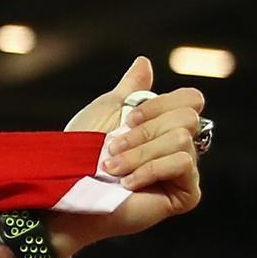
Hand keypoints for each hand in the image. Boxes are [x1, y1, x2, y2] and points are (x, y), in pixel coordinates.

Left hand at [53, 55, 205, 252]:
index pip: (191, 99)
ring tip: (112, 168)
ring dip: (140, 152)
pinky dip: (151, 169)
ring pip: (182, 140)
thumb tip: (144, 62)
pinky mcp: (185, 195)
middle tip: (112, 147)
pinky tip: (128, 183)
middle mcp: (179, 146)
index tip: (127, 119)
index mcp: (164, 124)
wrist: (66, 190)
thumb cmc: (79, 153)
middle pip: (188, 118)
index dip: (160, 104)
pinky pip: (183, 164)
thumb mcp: (106, 111)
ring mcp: (184, 172)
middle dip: (144, 131)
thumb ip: (130, 89)